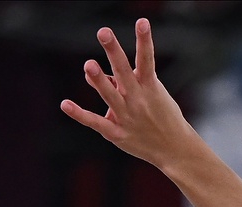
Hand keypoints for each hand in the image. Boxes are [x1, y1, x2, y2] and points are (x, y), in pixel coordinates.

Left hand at [60, 19, 191, 166]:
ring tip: (89, 65)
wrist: (176, 150)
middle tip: (104, 32)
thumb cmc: (160, 116)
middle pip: (124, 72)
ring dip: (100, 81)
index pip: (146, 59)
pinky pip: (96, 122)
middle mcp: (138, 99)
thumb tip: (89, 73)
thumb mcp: (148, 95)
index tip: (142, 21)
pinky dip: (80, 114)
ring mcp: (128, 116)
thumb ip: (118, 82)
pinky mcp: (118, 134)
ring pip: (111, 96)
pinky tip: (65, 104)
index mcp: (149, 87)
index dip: (144, 40)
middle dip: (114, 52)